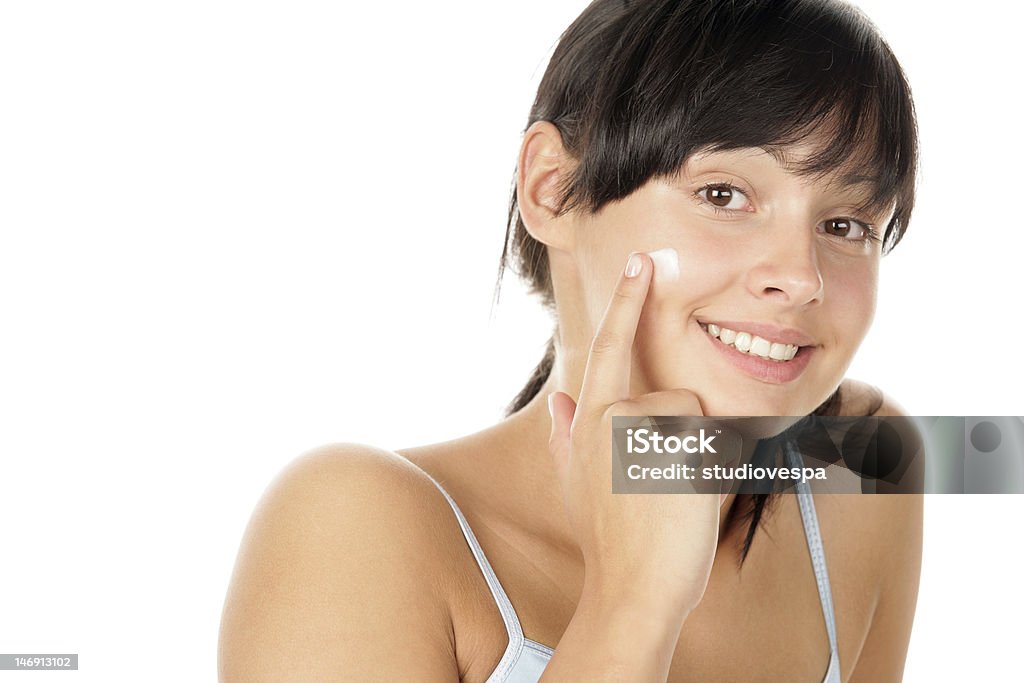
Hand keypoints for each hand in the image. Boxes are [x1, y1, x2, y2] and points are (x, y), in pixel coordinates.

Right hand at [547, 251, 722, 614]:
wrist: (633, 587)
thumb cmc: (608, 539)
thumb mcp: (575, 484)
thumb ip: (568, 436)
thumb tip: (559, 400)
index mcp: (591, 417)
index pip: (609, 346)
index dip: (627, 301)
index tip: (641, 262)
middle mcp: (617, 414)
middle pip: (676, 399)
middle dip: (681, 440)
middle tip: (659, 491)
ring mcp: (651, 430)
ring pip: (701, 422)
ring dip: (699, 456)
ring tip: (673, 498)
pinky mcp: (687, 449)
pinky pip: (720, 445)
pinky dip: (716, 471)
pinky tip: (691, 503)